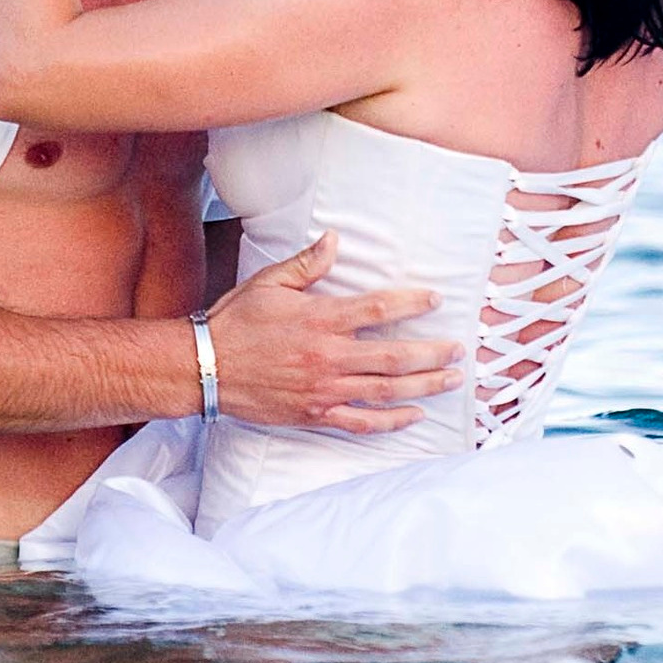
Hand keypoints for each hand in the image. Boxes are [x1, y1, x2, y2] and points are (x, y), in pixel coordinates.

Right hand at [202, 231, 459, 435]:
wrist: (204, 369)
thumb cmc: (236, 323)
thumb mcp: (269, 284)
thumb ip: (307, 265)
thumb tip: (334, 240)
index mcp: (320, 320)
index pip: (378, 309)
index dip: (411, 303)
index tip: (435, 298)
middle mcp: (328, 356)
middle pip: (394, 356)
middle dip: (432, 353)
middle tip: (459, 349)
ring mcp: (324, 389)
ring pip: (386, 390)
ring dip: (424, 385)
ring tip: (451, 379)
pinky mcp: (315, 414)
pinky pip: (361, 422)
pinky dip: (391, 420)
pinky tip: (414, 415)